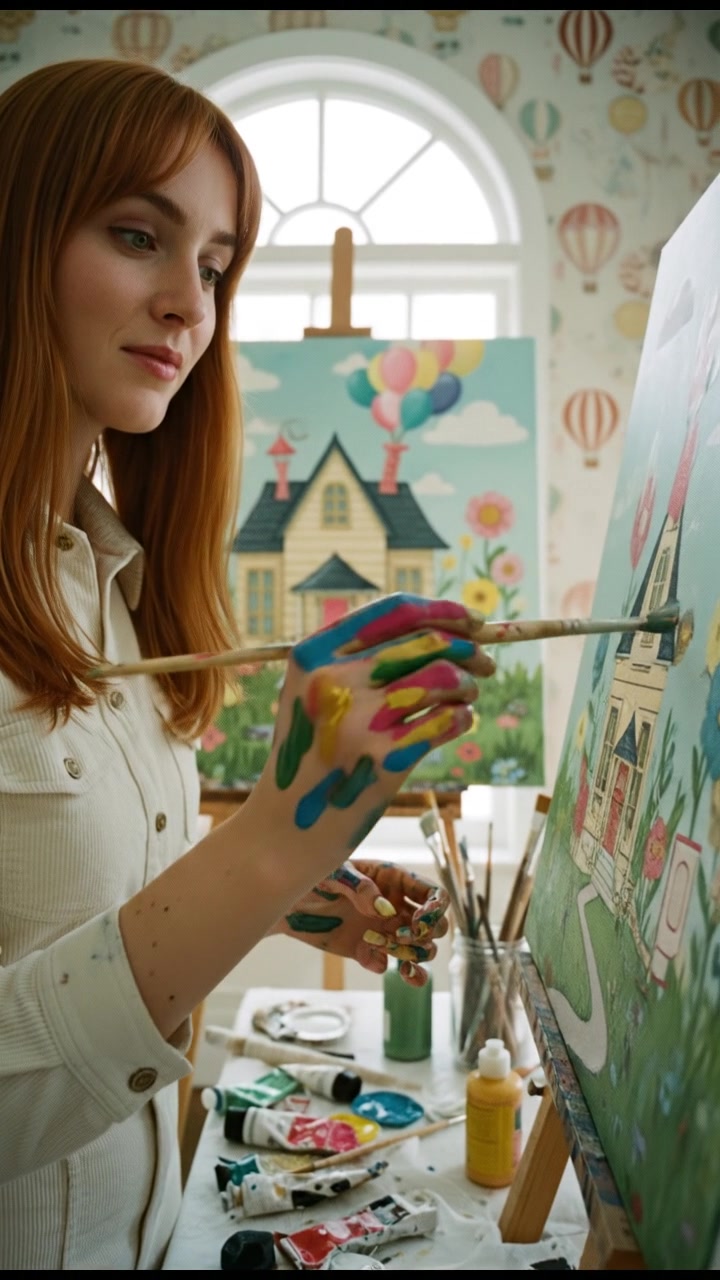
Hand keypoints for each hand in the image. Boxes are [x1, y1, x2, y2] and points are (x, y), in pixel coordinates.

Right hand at [250, 593, 493, 884]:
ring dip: (468, 684)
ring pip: (444, 677)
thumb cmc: (312, 753)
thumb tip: (450, 628)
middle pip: (427, 641)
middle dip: (469, 649)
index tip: (475, 621)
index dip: (444, 611)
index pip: (395, 610)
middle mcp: (334, 680)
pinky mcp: (385, 759)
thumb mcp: (314, 692)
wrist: (283, 828)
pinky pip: (448, 719)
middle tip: (485, 665)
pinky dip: (462, 717)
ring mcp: (359, 720)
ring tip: (465, 696)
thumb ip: (362, 657)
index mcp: (313, 653)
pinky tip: (454, 723)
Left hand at [273, 858, 449, 986]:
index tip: (417, 921)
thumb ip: (360, 887)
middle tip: (399, 935)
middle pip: (437, 926)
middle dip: (426, 935)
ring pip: (424, 949)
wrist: (287, 906)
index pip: (435, 894)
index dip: (436, 909)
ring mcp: (387, 932)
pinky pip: (400, 968)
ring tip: (381, 947)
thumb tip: (385, 910)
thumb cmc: (312, 878)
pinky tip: (377, 963)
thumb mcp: (333, 873)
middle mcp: (398, 907)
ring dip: (413, 954)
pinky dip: (399, 972)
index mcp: (395, 881)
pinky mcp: (372, 953)